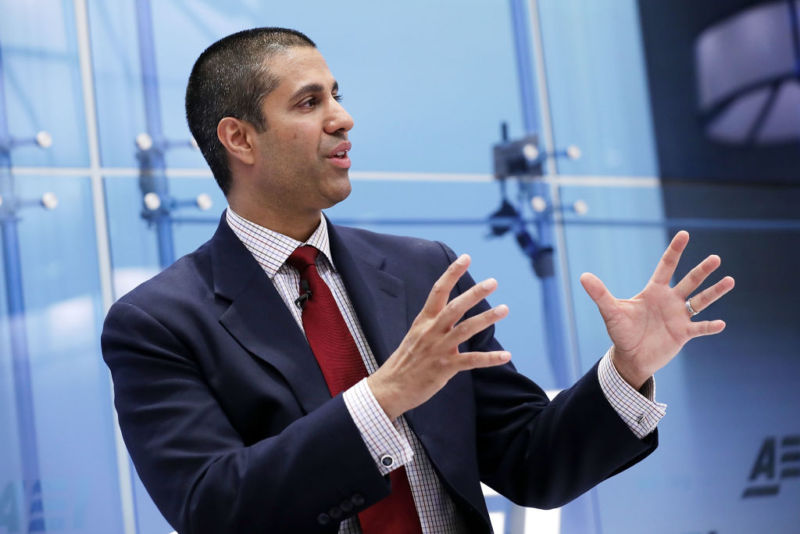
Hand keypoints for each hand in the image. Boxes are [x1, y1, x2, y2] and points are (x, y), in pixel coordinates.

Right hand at [368, 254, 510, 419]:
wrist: (390, 388)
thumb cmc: (406, 361)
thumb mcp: (417, 335)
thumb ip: (435, 325)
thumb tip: (452, 315)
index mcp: (424, 321)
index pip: (438, 290)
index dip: (452, 273)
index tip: (466, 257)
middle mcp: (431, 331)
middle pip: (454, 307)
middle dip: (474, 293)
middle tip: (493, 282)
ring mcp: (438, 349)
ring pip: (465, 329)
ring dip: (486, 318)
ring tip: (504, 309)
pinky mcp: (444, 368)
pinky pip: (470, 360)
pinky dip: (489, 358)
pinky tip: (505, 355)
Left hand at [579, 231, 734, 388]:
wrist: (630, 356)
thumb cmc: (621, 331)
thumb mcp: (610, 311)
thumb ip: (600, 294)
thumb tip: (583, 276)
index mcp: (654, 291)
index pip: (666, 266)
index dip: (675, 251)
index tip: (685, 234)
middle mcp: (670, 301)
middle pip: (689, 281)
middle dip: (702, 271)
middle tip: (715, 258)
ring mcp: (678, 317)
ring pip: (700, 301)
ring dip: (714, 292)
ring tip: (729, 280)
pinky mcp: (683, 334)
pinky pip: (699, 328)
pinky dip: (709, 326)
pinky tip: (720, 323)